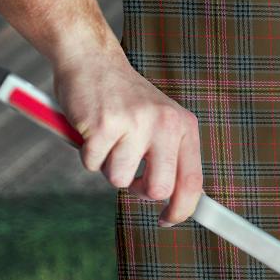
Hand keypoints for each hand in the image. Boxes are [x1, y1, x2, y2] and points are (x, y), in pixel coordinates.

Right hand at [53, 50, 202, 226]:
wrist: (92, 59)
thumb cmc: (125, 99)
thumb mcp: (160, 121)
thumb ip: (170, 156)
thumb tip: (177, 202)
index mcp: (184, 125)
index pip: (193, 181)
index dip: (182, 209)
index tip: (168, 220)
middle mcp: (165, 123)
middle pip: (158, 189)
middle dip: (138, 190)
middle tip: (128, 171)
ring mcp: (135, 123)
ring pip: (119, 180)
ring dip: (108, 165)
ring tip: (108, 137)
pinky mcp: (104, 125)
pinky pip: (92, 164)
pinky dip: (87, 153)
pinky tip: (92, 128)